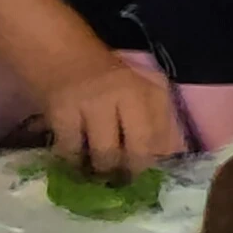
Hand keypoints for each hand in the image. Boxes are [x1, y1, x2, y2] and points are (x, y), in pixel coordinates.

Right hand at [27, 48, 181, 175]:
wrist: (59, 51)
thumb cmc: (105, 78)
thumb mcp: (140, 90)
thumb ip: (158, 121)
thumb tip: (173, 155)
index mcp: (151, 90)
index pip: (165, 137)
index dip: (158, 162)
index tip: (149, 177)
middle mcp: (128, 94)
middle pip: (139, 149)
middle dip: (131, 172)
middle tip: (121, 181)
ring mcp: (94, 102)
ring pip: (105, 154)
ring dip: (101, 171)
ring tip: (97, 174)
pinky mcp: (63, 111)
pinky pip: (71, 150)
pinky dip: (72, 161)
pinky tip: (72, 160)